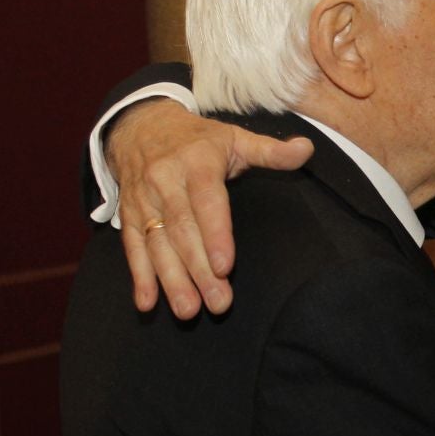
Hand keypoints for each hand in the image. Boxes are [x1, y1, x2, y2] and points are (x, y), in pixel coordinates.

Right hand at [109, 99, 312, 317]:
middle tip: (218, 303)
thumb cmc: (197, 139)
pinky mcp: (128, 215)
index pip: (206, 202)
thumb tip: (307, 149)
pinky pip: (132, 247)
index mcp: (196, 163)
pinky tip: (147, 303)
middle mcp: (165, 182)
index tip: (224, 267)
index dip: (215, 234)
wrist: (140, 125)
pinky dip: (139, 277)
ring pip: (157, 244)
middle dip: (199, 270)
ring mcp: (144, 200)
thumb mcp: (235, 137)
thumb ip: (270, 151)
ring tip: (188, 310)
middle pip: (183, 231)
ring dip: (171, 280)